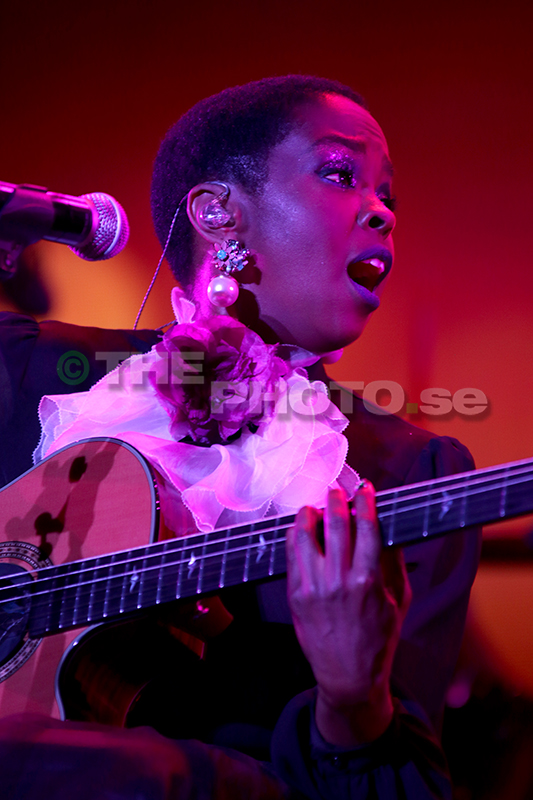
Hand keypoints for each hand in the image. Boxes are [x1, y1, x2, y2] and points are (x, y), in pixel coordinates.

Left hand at [286, 483, 411, 746]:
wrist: (349, 676)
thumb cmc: (379, 639)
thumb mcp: (398, 600)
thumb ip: (393, 562)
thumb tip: (387, 528)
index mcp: (369, 581)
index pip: (366, 527)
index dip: (365, 502)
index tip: (364, 488)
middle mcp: (339, 581)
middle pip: (335, 525)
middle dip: (336, 500)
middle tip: (336, 490)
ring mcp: (313, 588)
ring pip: (306, 536)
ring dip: (309, 514)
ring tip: (313, 507)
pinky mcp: (296, 596)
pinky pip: (291, 556)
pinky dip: (294, 537)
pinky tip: (300, 529)